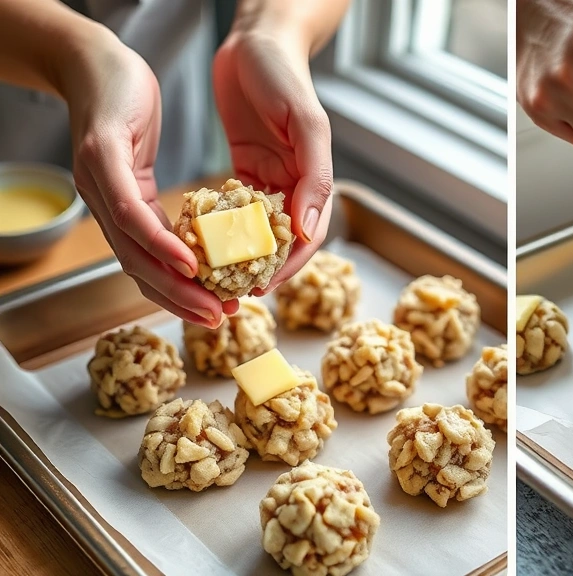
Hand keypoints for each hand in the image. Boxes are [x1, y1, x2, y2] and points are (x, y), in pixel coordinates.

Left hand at [64, 31, 232, 327]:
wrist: (98, 55)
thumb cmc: (131, 101)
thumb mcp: (153, 161)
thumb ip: (171, 198)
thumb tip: (199, 238)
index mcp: (122, 206)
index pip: (148, 264)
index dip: (181, 293)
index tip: (215, 312)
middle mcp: (104, 202)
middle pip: (140, 268)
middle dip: (181, 300)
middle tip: (217, 320)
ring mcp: (99, 181)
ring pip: (134, 249)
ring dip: (174, 283)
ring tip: (208, 304)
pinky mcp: (102, 155)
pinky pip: (130, 210)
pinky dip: (156, 241)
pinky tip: (186, 260)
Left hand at [212, 28, 333, 294]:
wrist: (256, 41)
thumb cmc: (284, 75)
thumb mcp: (306, 123)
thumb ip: (314, 175)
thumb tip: (309, 227)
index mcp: (313, 177)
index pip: (307, 234)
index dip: (288, 264)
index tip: (262, 285)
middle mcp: (294, 183)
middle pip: (283, 240)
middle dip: (262, 268)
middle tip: (234, 292)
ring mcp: (269, 178)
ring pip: (258, 230)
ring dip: (242, 256)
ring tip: (217, 279)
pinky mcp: (245, 170)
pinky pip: (236, 209)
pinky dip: (224, 228)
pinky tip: (205, 244)